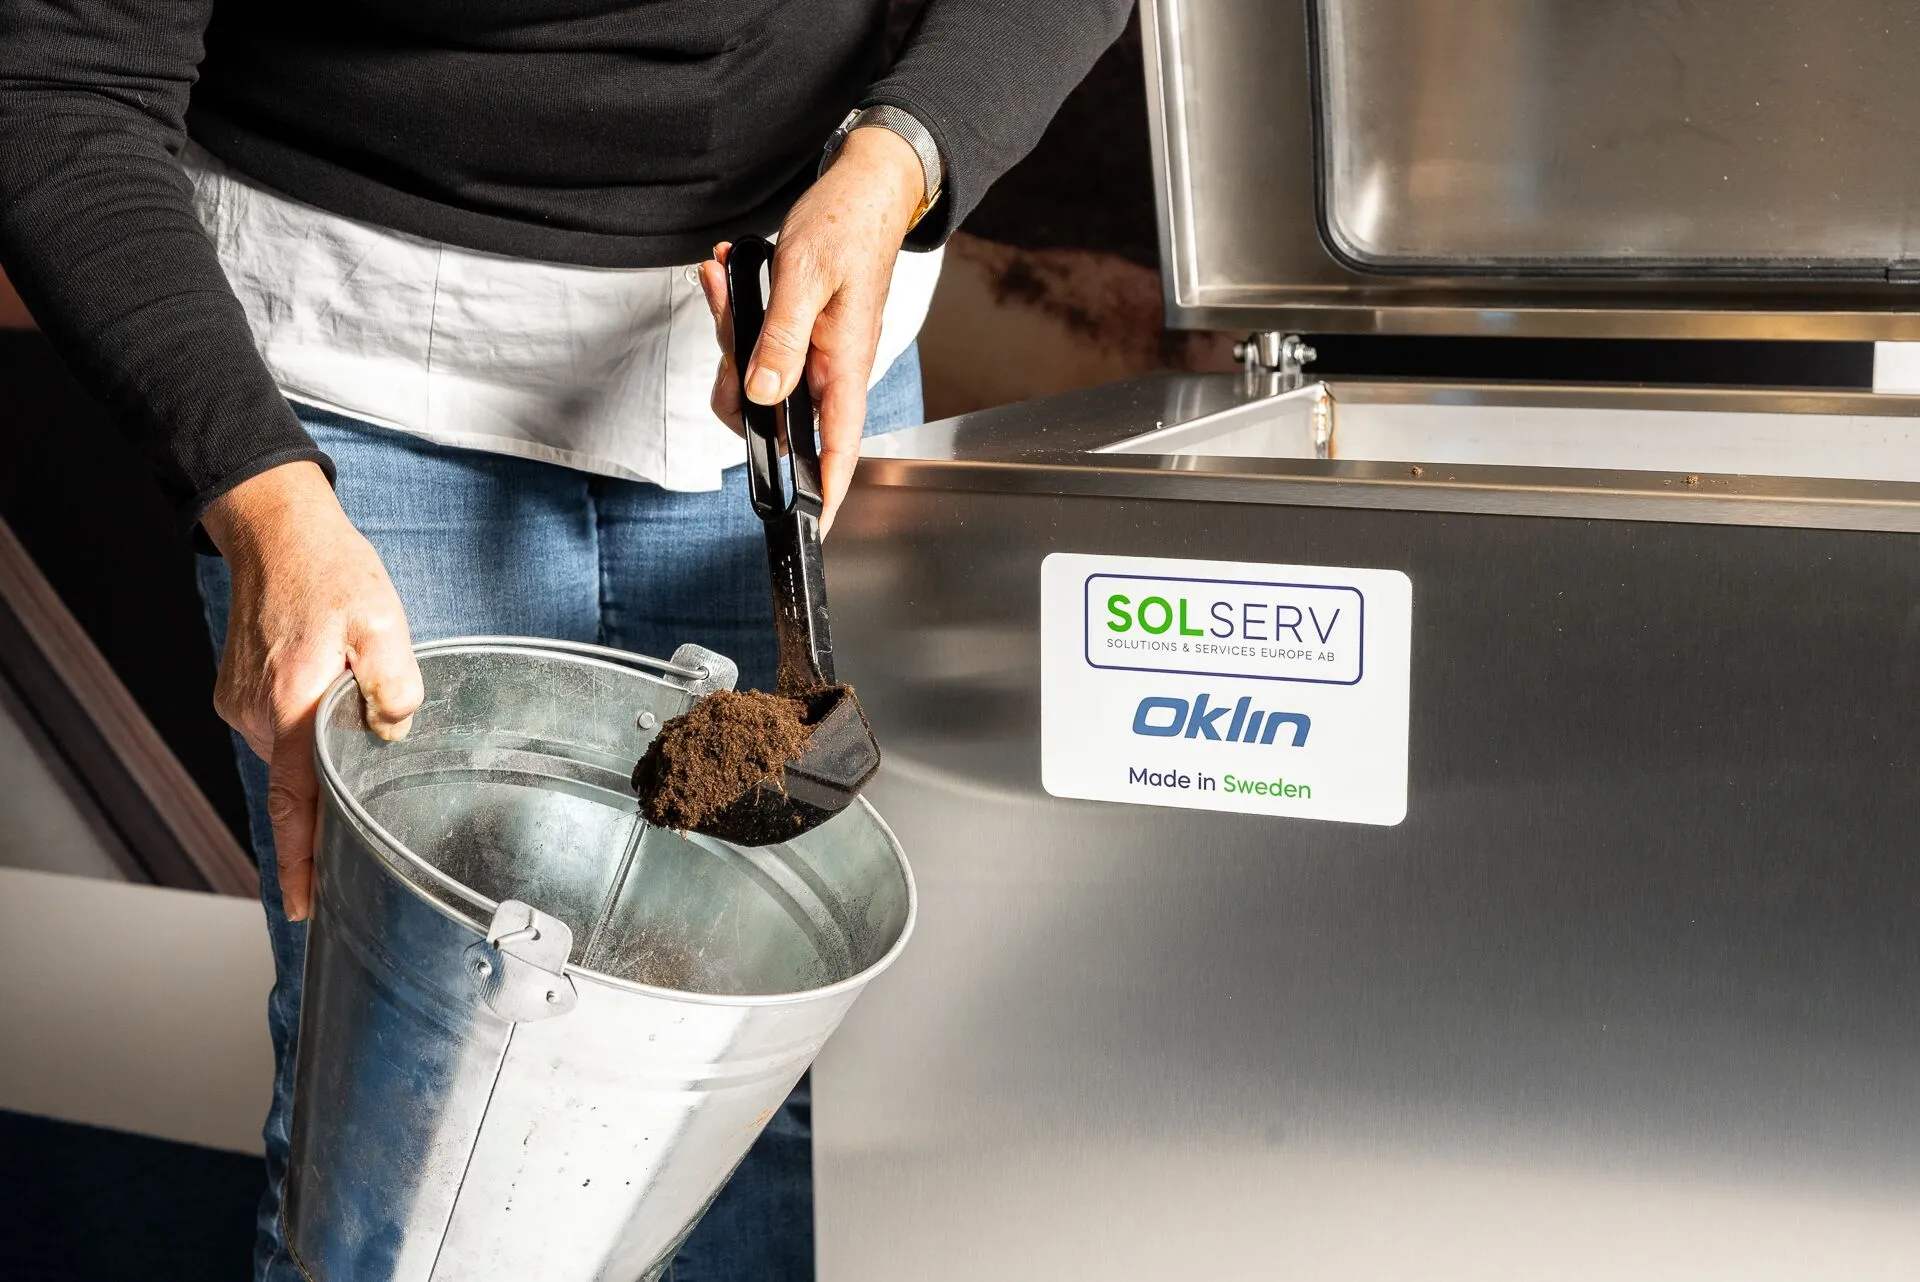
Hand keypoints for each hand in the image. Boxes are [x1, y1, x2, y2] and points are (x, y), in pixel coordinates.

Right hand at [201, 461, 422, 920]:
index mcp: (293, 704)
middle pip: (297, 786)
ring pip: (291, 758)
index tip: (305, 906)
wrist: (274, 532)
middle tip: (370, 820)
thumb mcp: (382, 618)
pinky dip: (305, 736)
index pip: (295, 804)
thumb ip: (393, 679)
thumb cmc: (333, 573)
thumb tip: (393, 729)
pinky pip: (278, 733)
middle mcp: (257, 715)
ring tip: (358, 733)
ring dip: (322, 760)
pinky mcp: (239, 696)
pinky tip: (331, 709)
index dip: (301, 861)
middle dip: (329, 808)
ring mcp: (241, 706)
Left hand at [699, 125, 925, 531]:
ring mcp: (814, 352)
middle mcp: (831, 367)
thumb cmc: (847, 223)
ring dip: (730, 331)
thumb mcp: (803, 277)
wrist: (866, 184)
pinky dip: (735, 313)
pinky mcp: (799, 332)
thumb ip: (780, 339)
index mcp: (844, 364)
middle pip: (775, 411)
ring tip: (725, 279)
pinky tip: (728, 275)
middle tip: (726, 319)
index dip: (827, 494)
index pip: (839, 449)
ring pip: (757, 374)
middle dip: (736, 375)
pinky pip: (758, 343)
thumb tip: (762, 395)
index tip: (812, 527)